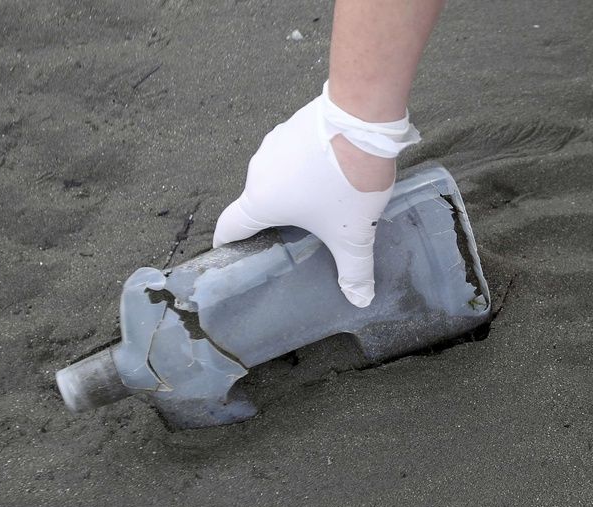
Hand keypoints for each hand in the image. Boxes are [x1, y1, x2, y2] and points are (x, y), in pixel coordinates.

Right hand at [213, 94, 406, 307]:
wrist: (364, 120)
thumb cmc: (348, 182)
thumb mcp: (353, 234)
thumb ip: (354, 270)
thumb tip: (360, 300)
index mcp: (261, 200)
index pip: (230, 227)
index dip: (228, 243)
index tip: (231, 253)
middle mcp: (259, 170)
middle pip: (259, 201)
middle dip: (276, 217)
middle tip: (299, 232)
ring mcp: (274, 142)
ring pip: (277, 175)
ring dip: (293, 188)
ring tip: (322, 202)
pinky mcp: (293, 124)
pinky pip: (293, 153)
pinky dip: (305, 165)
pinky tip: (330, 172)